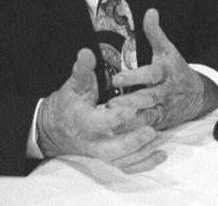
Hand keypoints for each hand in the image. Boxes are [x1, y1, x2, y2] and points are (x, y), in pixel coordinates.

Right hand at [37, 49, 165, 172]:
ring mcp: (100, 152)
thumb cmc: (68, 104)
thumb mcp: (73, 85)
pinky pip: (127, 166)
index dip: (114, 118)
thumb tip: (86, 52)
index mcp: (81, 120)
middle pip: (111, 149)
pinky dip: (144, 163)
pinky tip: (161, 154)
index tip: (130, 110)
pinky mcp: (108, 158)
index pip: (96, 123)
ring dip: (143, 151)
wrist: (56, 128)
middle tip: (151, 130)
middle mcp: (90, 141)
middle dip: (132, 141)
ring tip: (161, 137)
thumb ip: (82, 70)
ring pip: (121, 159)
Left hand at [109, 9, 216, 129]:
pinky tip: (118, 133)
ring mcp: (164, 108)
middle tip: (110, 105)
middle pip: (147, 98)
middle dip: (130, 102)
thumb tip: (150, 11)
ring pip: (147, 115)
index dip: (134, 77)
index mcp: (165, 72)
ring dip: (130, 120)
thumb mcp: (168, 50)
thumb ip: (155, 33)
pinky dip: (134, 131)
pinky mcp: (161, 121)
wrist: (198, 94)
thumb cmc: (176, 69)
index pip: (150, 74)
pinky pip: (147, 127)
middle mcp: (165, 91)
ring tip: (112, 122)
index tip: (116, 78)